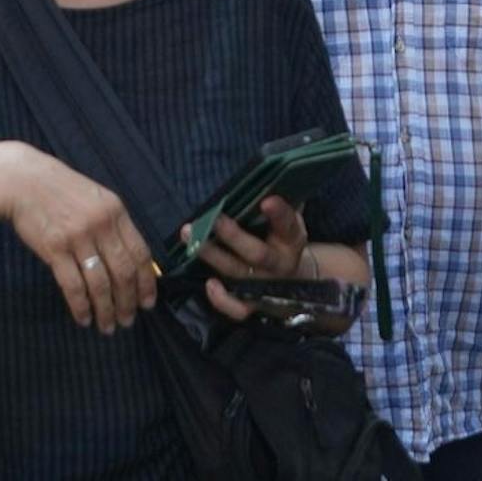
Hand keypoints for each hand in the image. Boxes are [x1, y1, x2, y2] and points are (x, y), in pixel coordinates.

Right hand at [0, 141, 157, 333]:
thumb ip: (112, 224)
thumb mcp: (93, 197)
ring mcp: (77, 236)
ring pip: (100, 284)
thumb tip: (131, 263)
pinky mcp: (54, 247)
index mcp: (114, 210)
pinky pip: (74, 286)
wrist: (19, 179)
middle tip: (127, 321)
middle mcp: (100, 224)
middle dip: (128, 303)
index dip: (146, 283)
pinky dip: (81, 307)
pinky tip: (83, 317)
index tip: (147, 303)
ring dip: (106, 311)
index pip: (141, 254)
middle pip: (123, 273)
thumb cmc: (58, 188)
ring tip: (107, 326)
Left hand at [193, 196, 308, 321]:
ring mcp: (264, 285)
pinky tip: (208, 284)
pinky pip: (238, 309)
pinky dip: (223, 300)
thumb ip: (277, 200)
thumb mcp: (285, 219)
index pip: (288, 225)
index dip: (279, 214)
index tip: (266, 200)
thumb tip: (265, 172)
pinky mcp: (251, 302)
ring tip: (187, 235)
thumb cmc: (279, 237)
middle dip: (233, 236)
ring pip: (238, 274)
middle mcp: (278, 264)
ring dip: (211, 255)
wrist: (293, 280)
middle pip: (257, 253)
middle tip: (213, 218)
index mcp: (291, 239)